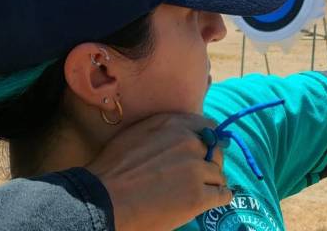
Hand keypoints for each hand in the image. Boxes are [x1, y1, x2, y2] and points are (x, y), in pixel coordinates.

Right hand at [86, 113, 230, 230]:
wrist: (103, 199)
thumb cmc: (112, 168)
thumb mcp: (136, 134)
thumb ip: (163, 130)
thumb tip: (183, 134)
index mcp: (174, 125)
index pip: (208, 127)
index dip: (209, 141)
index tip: (205, 151)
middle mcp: (190, 142)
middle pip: (215, 152)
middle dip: (209, 163)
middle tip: (197, 176)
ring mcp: (196, 169)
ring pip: (218, 175)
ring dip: (210, 183)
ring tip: (196, 192)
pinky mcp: (199, 196)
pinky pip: (223, 195)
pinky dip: (218, 199)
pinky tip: (209, 202)